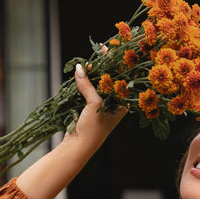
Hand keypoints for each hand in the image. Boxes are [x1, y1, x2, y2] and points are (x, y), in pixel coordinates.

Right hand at [16, 62, 126, 198]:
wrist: (77, 147)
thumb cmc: (93, 129)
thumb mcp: (94, 105)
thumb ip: (88, 85)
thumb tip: (79, 68)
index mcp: (121, 105)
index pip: (122, 80)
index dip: (119, 65)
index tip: (114, 51)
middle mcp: (113, 104)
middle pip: (110, 80)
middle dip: (105, 66)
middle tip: (101, 50)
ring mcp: (100, 105)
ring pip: (97, 84)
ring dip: (93, 73)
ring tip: (90, 61)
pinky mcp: (88, 107)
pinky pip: (87, 90)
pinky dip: (84, 81)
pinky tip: (82, 72)